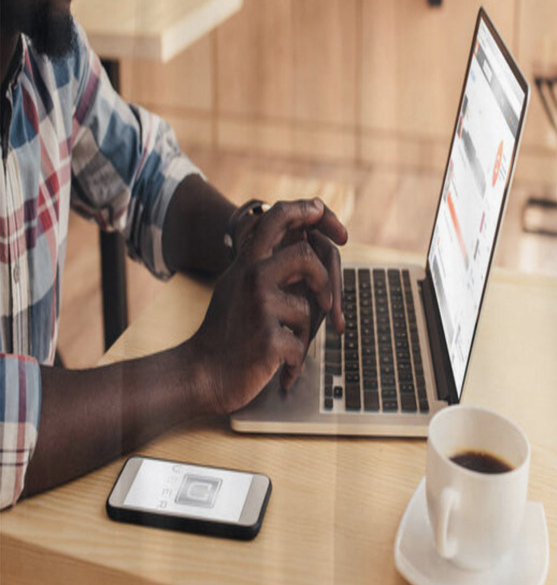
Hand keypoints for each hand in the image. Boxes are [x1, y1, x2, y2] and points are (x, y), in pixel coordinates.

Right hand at [189, 200, 338, 413]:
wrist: (201, 376)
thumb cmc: (226, 335)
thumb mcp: (237, 288)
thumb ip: (265, 267)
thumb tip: (305, 248)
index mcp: (246, 264)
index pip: (275, 217)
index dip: (304, 209)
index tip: (320, 209)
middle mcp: (252, 277)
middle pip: (306, 254)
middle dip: (325, 281)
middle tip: (327, 305)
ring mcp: (260, 306)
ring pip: (307, 308)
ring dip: (304, 334)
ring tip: (285, 348)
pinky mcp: (269, 338)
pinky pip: (301, 345)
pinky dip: (295, 362)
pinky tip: (279, 369)